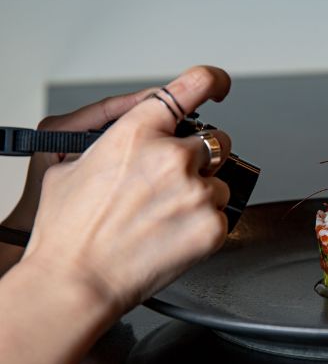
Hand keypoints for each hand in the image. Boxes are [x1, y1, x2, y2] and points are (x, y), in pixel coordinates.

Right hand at [22, 66, 231, 310]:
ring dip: (203, 193)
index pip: (192, 85)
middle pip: (217, 141)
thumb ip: (115, 140)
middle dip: (202, 157)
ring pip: (221, 181)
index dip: (213, 81)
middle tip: (177, 181)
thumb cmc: (69, 231)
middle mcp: (172, 157)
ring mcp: (196, 192)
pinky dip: (204, 222)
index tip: (220, 86)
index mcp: (138, 132)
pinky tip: (175, 233)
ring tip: (168, 216)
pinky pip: (222, 213)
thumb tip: (134, 136)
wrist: (77, 282)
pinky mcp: (212, 225)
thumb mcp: (74, 165)